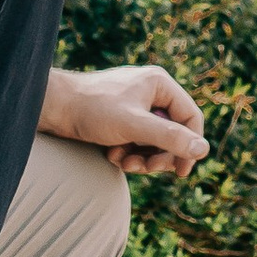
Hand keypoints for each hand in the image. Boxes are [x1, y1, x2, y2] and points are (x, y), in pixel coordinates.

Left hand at [40, 63, 208, 177]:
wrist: (53, 109)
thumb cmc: (93, 109)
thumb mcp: (135, 125)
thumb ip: (169, 138)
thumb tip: (204, 150)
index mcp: (160, 84)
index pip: (190, 117)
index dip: (190, 146)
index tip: (182, 171)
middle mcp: (151, 93)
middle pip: (173, 133)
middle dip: (159, 155)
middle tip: (146, 169)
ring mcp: (135, 107)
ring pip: (154, 142)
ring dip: (142, 157)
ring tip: (124, 161)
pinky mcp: (121, 120)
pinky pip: (137, 143)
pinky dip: (128, 153)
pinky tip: (112, 155)